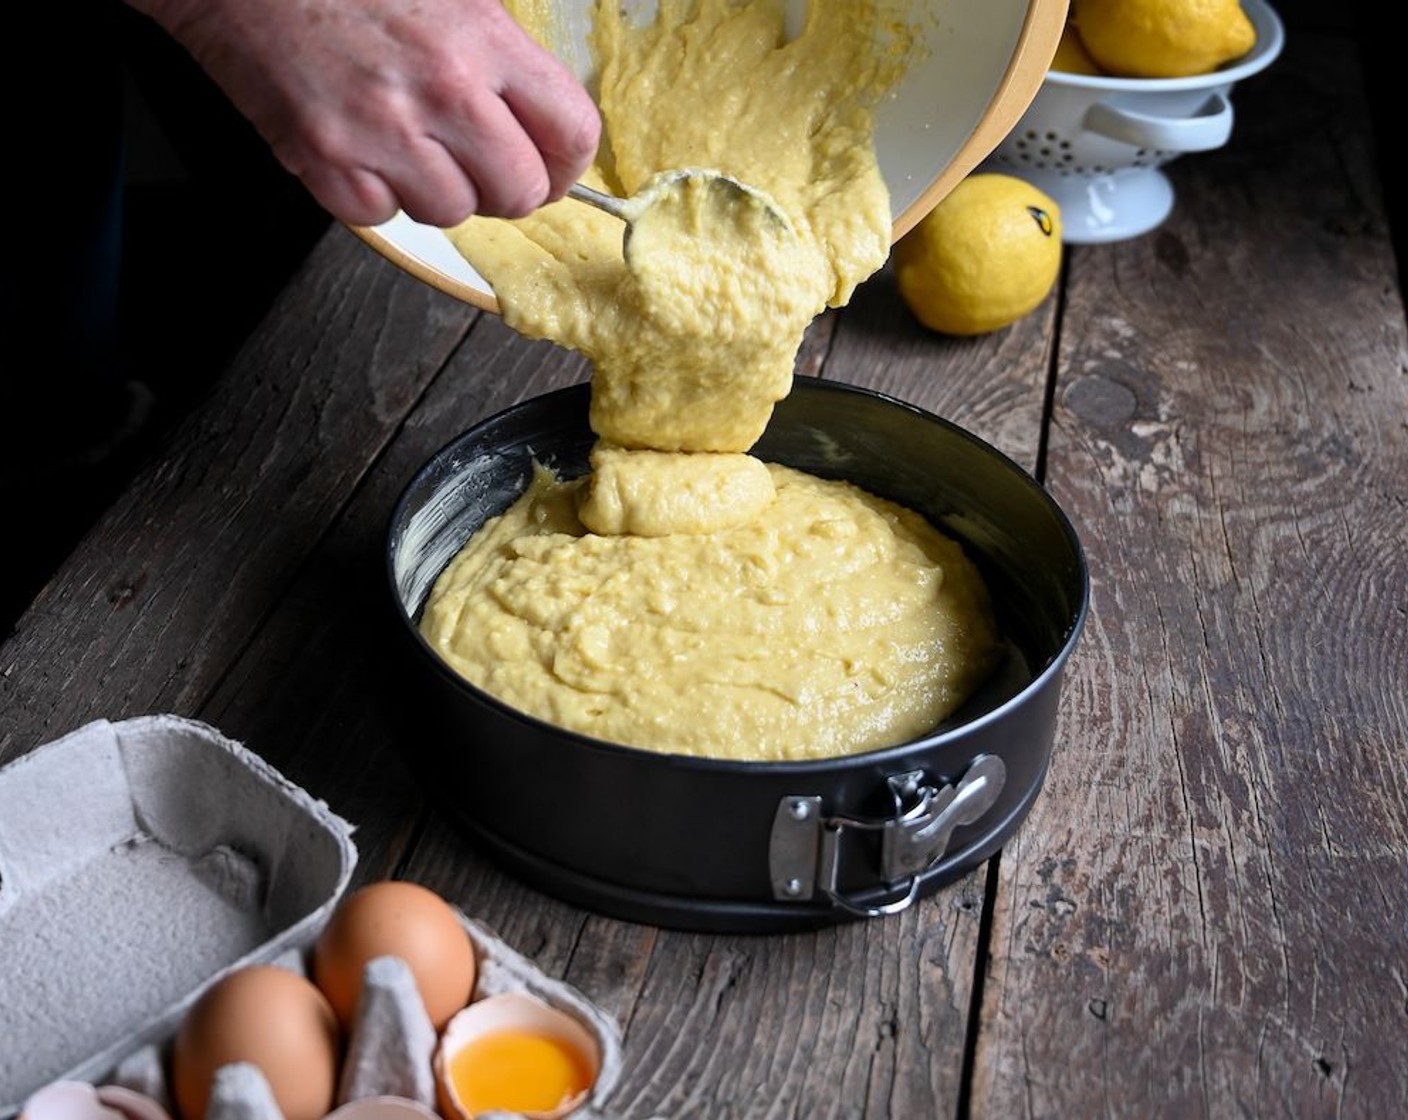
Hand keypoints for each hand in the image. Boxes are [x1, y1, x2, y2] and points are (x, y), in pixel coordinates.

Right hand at [129, 0, 601, 226]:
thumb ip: (501, 59)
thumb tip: (542, 124)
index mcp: (484, 39)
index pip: (572, 132)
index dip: (567, 164)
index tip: (551, 167)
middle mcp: (443, 88)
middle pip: (520, 191)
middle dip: (505, 189)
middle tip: (480, 169)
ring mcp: (384, 130)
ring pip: (453, 212)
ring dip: (437, 191)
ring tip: (406, 143)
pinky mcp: (330, 162)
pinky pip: (383, 216)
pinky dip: (374, 194)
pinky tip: (359, 147)